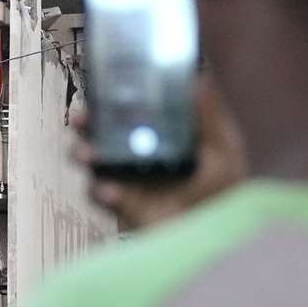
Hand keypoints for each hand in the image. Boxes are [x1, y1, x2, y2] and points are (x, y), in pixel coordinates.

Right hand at [71, 76, 247, 231]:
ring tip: (88, 155)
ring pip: (93, 165)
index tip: (101, 85)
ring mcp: (125, 182)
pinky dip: (103, 193)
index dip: (108, 96)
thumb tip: (201, 80)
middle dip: (84, 125)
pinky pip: (106, 199)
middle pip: (98, 134)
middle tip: (83, 119)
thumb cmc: (222, 184)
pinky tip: (110, 190)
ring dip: (85, 155)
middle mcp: (132, 155)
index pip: (124, 110)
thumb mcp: (222, 147)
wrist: (224, 226)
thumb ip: (210, 116)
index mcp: (152, 133)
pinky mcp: (124, 209)